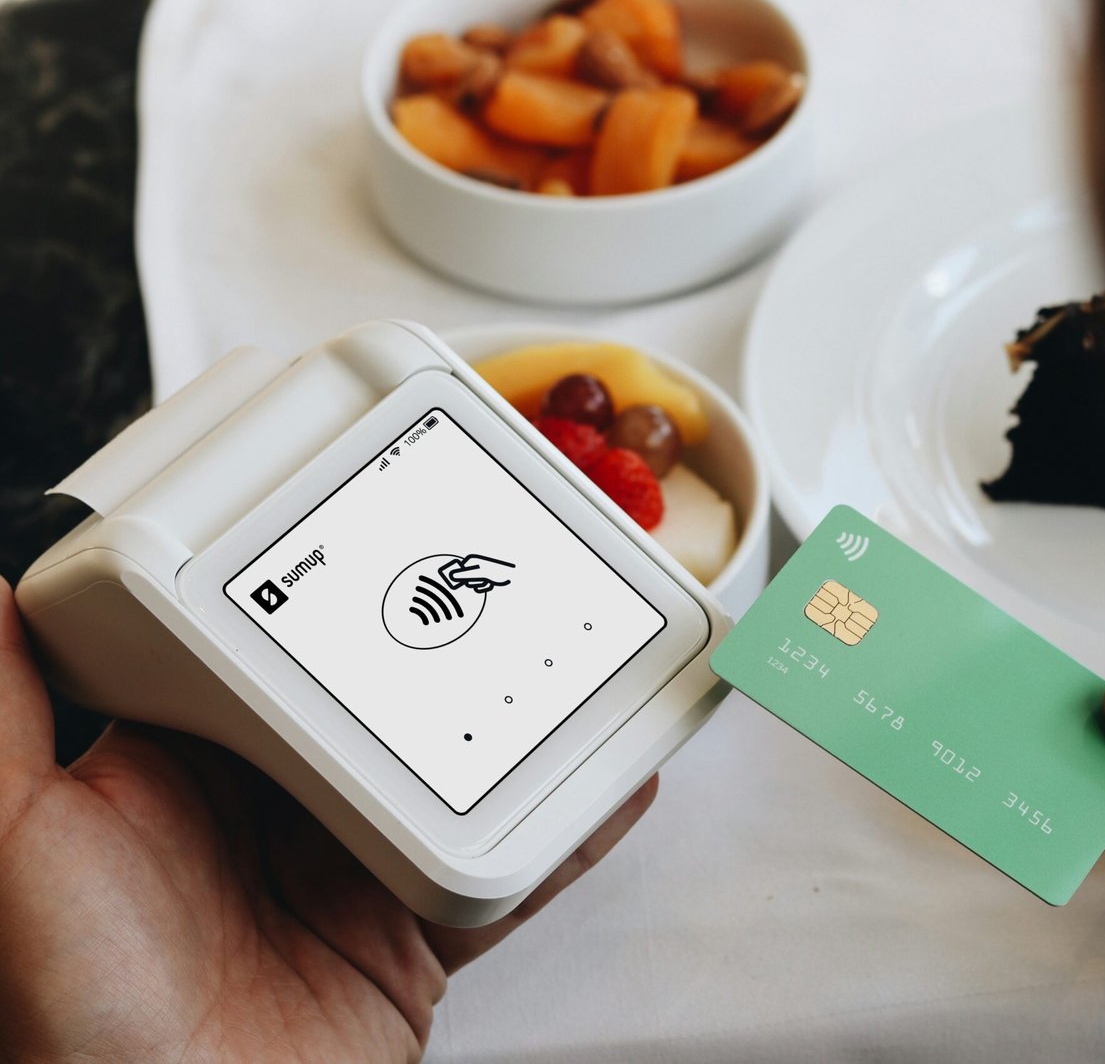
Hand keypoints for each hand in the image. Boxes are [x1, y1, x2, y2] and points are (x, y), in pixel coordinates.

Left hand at [0, 579, 653, 1061]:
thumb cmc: (80, 1027)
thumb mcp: (21, 847)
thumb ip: (5, 718)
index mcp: (178, 774)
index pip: (245, 648)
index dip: (295, 587)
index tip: (348, 524)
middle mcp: (269, 809)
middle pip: (365, 697)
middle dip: (428, 639)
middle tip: (490, 570)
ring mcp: (349, 867)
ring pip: (446, 769)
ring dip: (511, 720)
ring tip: (566, 657)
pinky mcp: (414, 928)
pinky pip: (506, 863)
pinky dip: (566, 825)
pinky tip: (610, 779)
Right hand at [441, 553, 515, 593]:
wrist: (512, 572)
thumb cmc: (497, 569)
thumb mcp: (479, 572)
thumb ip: (464, 574)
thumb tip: (451, 576)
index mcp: (471, 560)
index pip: (458, 571)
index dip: (460, 577)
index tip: (457, 582)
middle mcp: (474, 566)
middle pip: (465, 579)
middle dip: (473, 581)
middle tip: (482, 578)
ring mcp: (480, 573)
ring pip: (473, 584)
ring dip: (481, 584)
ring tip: (488, 580)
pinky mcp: (486, 579)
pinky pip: (480, 588)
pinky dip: (485, 587)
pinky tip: (491, 584)